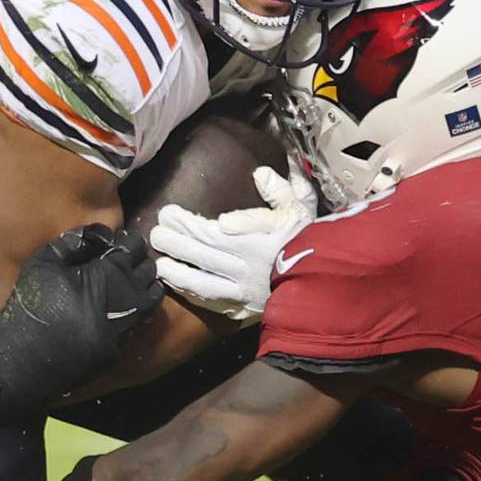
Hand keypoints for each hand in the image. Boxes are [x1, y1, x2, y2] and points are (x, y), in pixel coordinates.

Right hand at [0, 225, 162, 420]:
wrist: (24, 360)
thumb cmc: (32, 305)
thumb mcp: (45, 261)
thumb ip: (75, 241)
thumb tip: (101, 233)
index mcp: (110, 274)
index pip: (135, 248)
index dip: (129, 240)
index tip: (121, 239)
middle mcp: (127, 300)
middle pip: (149, 272)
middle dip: (140, 261)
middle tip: (126, 258)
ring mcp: (126, 327)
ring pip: (151, 300)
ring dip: (143, 286)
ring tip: (127, 281)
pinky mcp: (119, 350)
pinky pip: (138, 324)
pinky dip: (135, 311)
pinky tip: (118, 307)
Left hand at [151, 162, 316, 321]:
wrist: (325, 285)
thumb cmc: (311, 241)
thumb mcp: (301, 208)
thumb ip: (280, 190)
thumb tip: (260, 173)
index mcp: (260, 239)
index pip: (219, 230)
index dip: (191, 224)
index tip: (171, 214)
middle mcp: (248, 265)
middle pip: (205, 254)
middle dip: (177, 242)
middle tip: (156, 232)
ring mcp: (245, 290)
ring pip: (204, 281)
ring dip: (179, 272)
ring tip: (159, 263)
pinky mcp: (244, 307)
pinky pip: (213, 302)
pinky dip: (193, 294)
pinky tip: (177, 286)